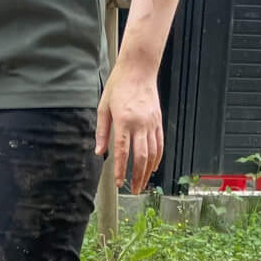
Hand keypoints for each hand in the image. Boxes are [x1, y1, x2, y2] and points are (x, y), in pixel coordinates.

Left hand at [97, 54, 163, 193]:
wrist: (138, 69)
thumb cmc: (118, 86)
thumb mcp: (103, 107)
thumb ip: (101, 132)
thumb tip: (100, 153)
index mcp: (123, 120)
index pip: (123, 151)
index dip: (121, 170)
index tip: (119, 183)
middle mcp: (140, 124)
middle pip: (141, 157)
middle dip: (138, 177)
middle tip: (134, 190)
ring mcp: (151, 123)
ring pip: (153, 153)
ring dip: (148, 171)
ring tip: (143, 184)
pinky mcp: (158, 121)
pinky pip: (160, 144)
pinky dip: (157, 158)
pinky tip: (153, 167)